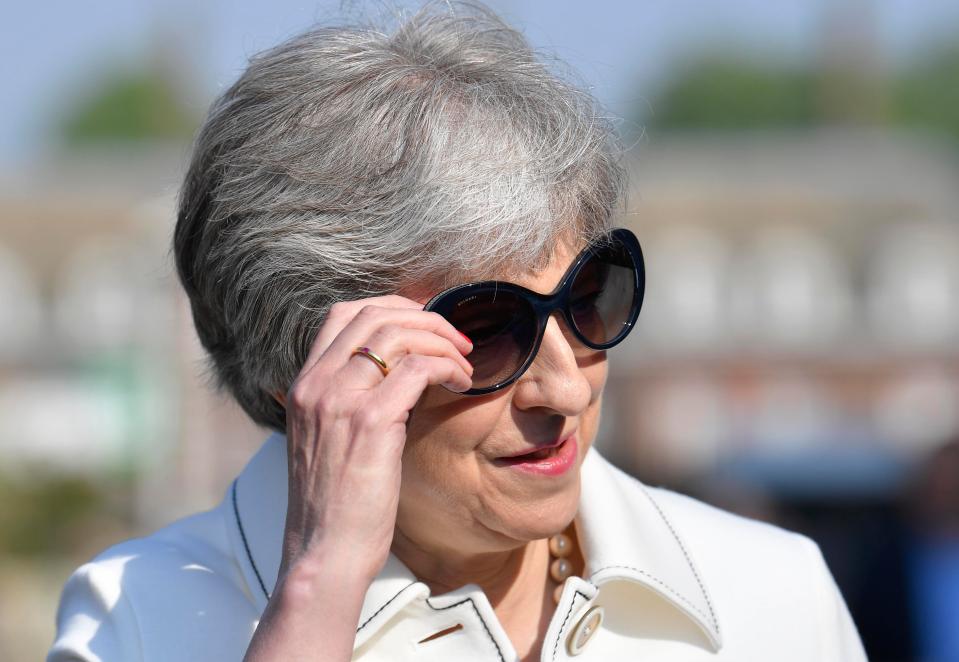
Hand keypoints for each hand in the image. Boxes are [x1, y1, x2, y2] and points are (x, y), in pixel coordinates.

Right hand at [278, 295, 472, 582]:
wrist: (323, 552)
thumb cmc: (336, 504)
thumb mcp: (329, 440)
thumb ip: (348, 401)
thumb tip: (395, 375)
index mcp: (303, 384)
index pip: (342, 314)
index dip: (391, 307)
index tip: (426, 325)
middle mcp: (316, 384)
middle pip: (374, 314)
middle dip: (426, 318)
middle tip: (458, 340)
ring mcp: (339, 400)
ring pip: (398, 334)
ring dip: (442, 341)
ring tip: (465, 363)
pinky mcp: (369, 422)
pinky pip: (418, 369)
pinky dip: (447, 367)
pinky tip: (462, 383)